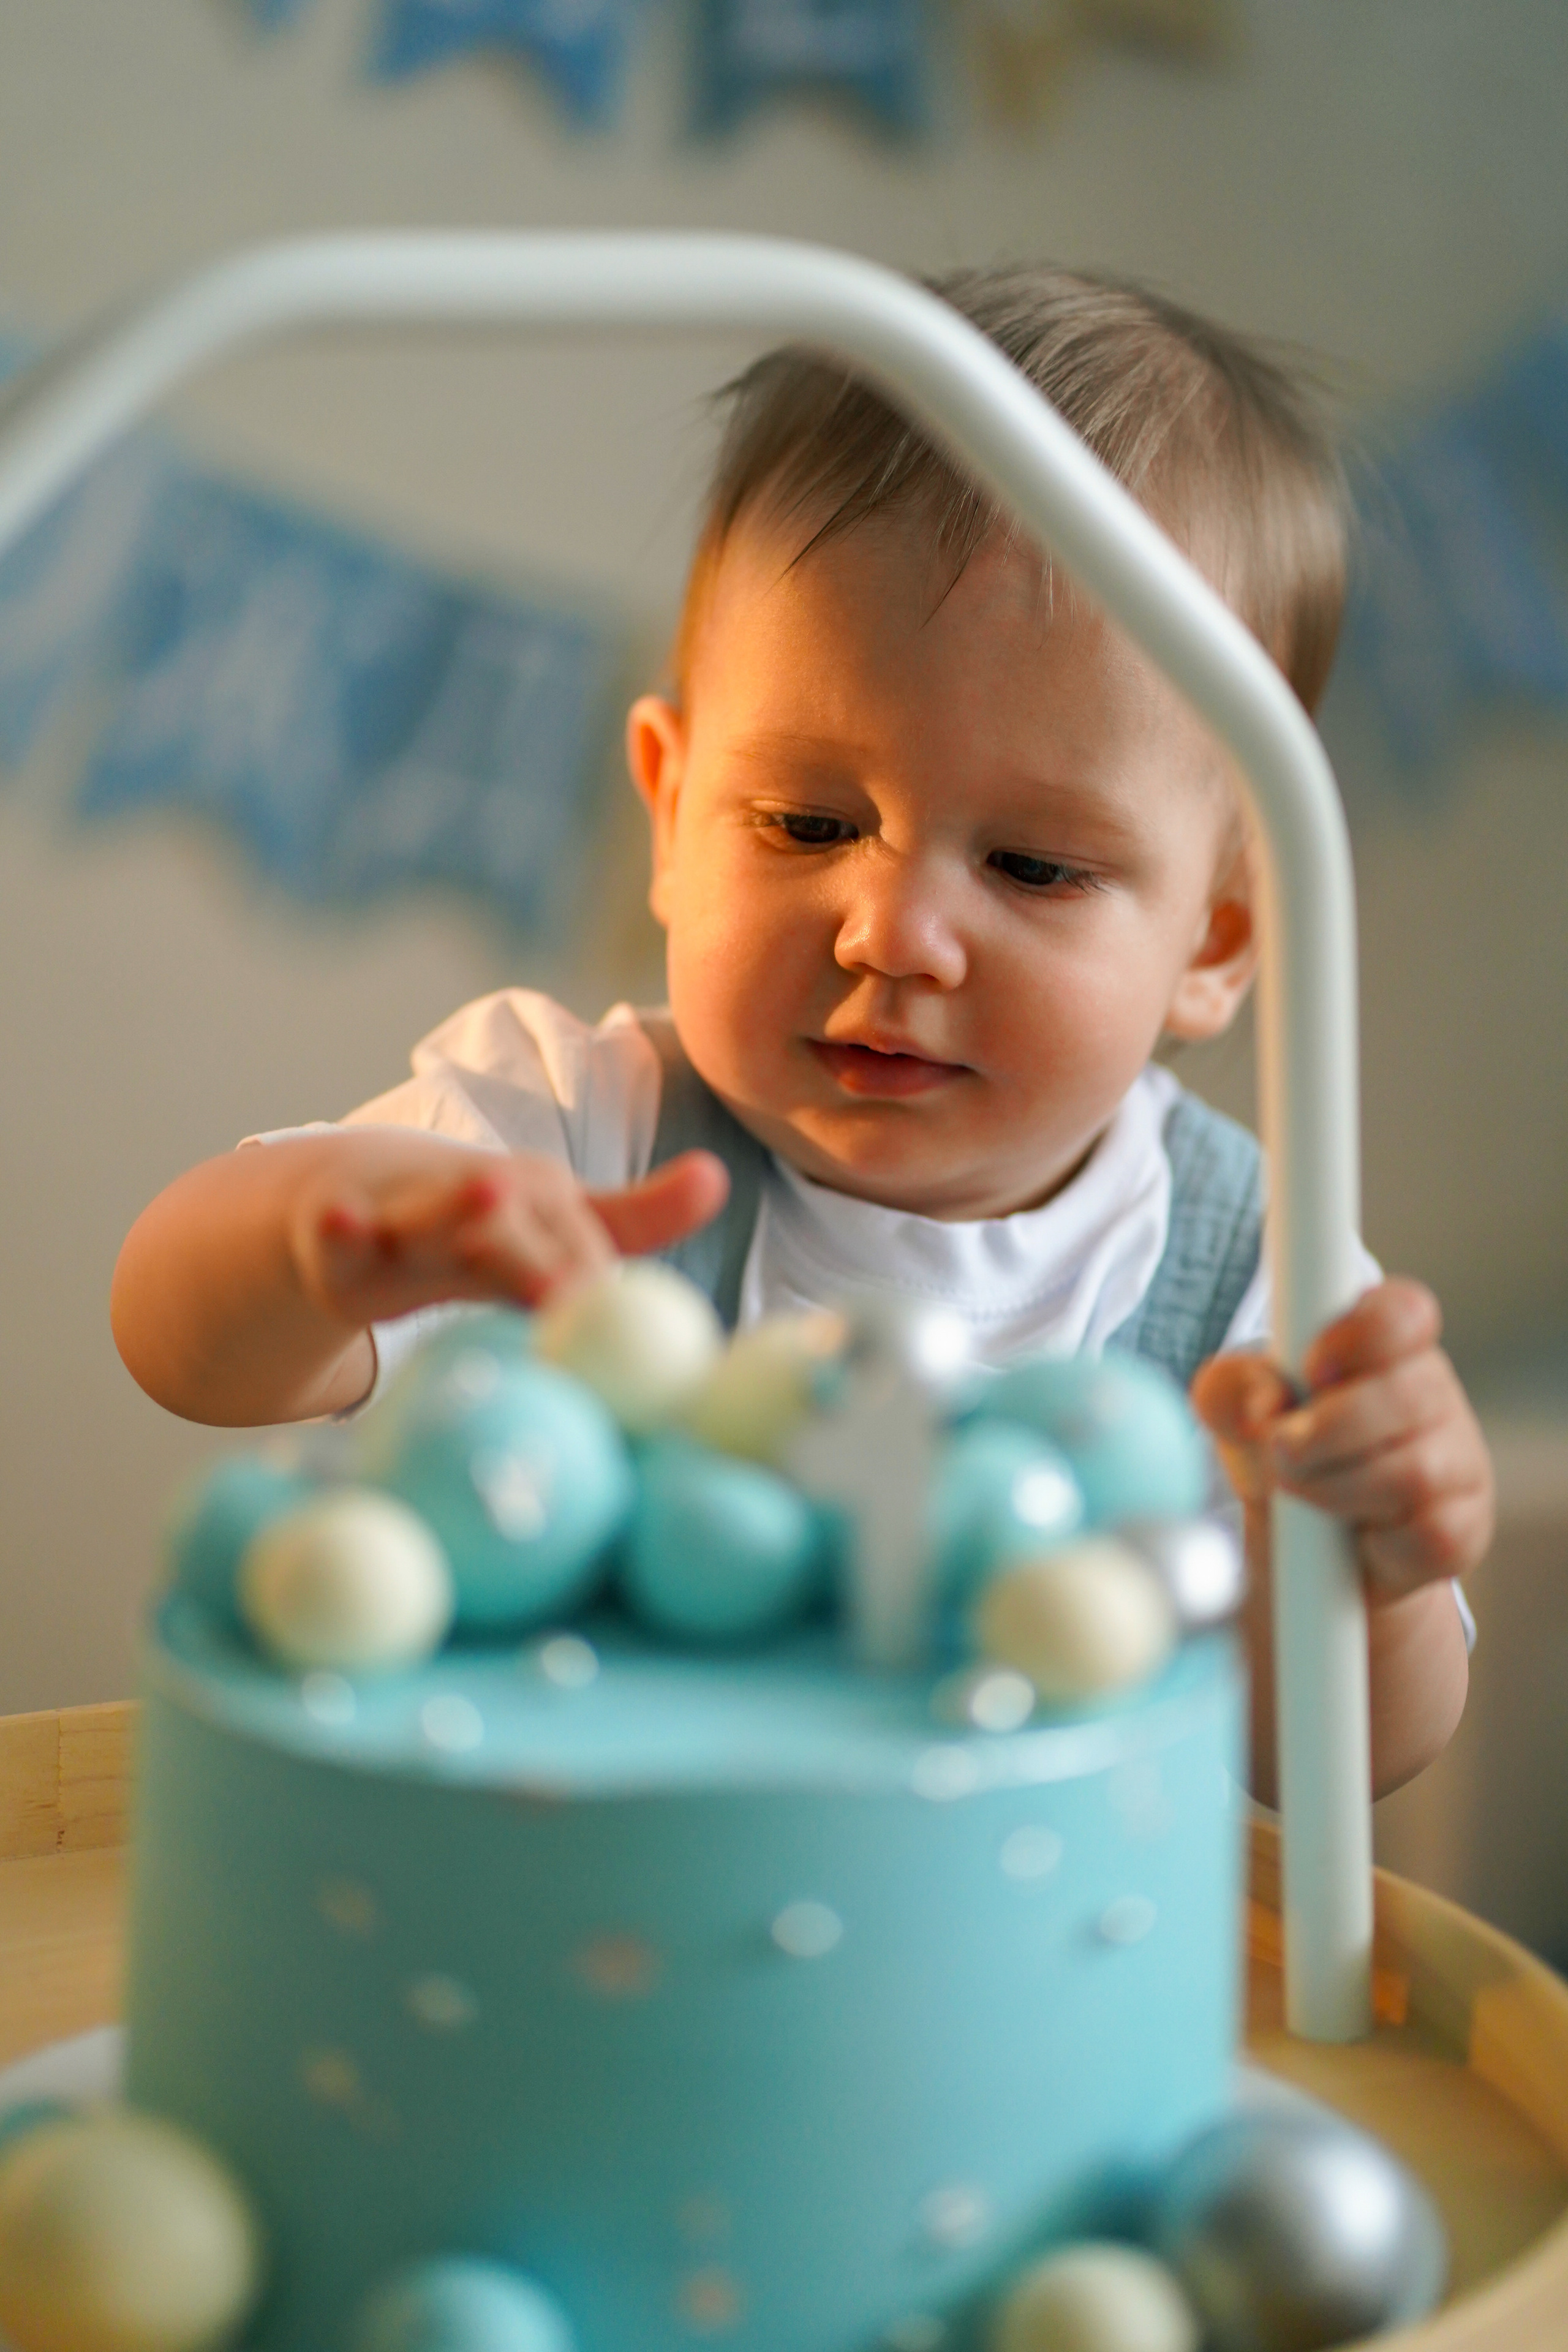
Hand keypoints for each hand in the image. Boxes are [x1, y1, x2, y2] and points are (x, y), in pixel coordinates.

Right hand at [289, 1147, 728, 1328]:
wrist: (348, 1190)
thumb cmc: (475, 1227)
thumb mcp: (552, 1223)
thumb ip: (634, 1218)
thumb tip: (719, 1178)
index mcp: (538, 1203)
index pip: (580, 1249)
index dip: (596, 1281)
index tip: (622, 1319)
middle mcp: (478, 1199)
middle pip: (522, 1226)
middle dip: (550, 1251)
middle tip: (581, 1284)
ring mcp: (407, 1212)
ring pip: (433, 1218)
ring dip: (455, 1212)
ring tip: (488, 1199)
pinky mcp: (339, 1234)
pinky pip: (338, 1235)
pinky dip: (338, 1227)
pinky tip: (336, 1219)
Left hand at [1191, 1277, 1493, 1602]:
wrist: (1300, 1553)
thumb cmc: (1279, 1458)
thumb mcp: (1236, 1414)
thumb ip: (1233, 1388)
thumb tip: (1265, 1406)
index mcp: (1384, 1346)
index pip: (1403, 1313)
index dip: (1358, 1337)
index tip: (1310, 1369)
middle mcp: (1431, 1394)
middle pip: (1405, 1394)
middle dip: (1326, 1430)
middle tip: (1283, 1449)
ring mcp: (1458, 1461)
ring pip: (1414, 1472)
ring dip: (1336, 1490)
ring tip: (1306, 1494)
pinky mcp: (1463, 1528)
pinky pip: (1429, 1535)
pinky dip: (1377, 1543)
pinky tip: (1356, 1536)